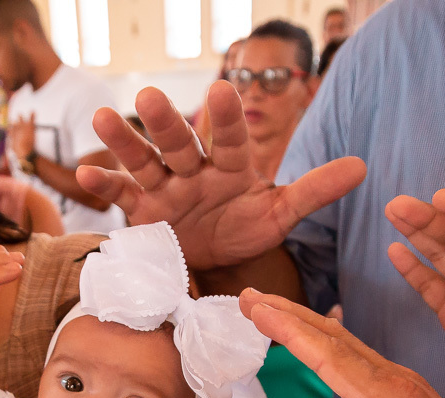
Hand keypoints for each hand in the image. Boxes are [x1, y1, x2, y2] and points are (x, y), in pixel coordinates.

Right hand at [7, 114, 35, 160]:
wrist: (24, 154)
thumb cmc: (20, 159)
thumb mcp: (15, 162)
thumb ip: (12, 162)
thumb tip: (8, 167)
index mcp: (12, 141)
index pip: (10, 134)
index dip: (10, 130)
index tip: (10, 127)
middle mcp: (16, 134)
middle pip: (14, 127)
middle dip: (14, 123)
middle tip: (14, 120)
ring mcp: (22, 131)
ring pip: (21, 123)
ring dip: (21, 118)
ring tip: (20, 114)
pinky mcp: (29, 130)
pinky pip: (31, 121)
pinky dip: (32, 116)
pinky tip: (33, 112)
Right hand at [76, 82, 365, 268]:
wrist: (213, 260)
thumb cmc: (244, 229)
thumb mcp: (279, 214)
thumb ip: (313, 190)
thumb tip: (361, 167)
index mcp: (230, 166)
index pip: (230, 139)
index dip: (226, 118)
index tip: (222, 90)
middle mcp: (194, 170)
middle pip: (180, 142)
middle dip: (167, 122)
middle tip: (151, 95)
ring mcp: (166, 188)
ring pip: (145, 160)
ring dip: (125, 141)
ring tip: (104, 117)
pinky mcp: (143, 212)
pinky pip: (122, 196)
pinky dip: (104, 185)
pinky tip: (83, 174)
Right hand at [239, 289, 444, 397]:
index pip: (328, 354)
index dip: (288, 329)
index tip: (254, 305)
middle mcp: (397, 381)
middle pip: (334, 336)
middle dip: (289, 312)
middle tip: (249, 296)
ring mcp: (403, 383)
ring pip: (346, 341)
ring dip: (306, 322)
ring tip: (271, 310)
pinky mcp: (407, 392)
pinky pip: (358, 354)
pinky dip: (326, 340)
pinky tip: (318, 340)